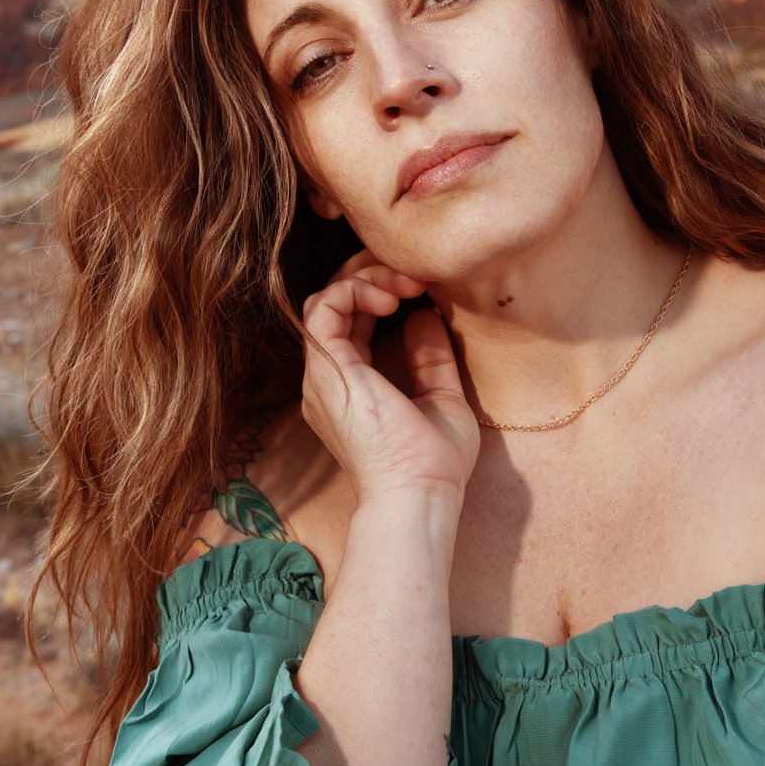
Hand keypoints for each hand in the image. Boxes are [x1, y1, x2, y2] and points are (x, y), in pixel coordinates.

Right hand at [300, 250, 480, 506]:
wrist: (420, 493)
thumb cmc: (433, 463)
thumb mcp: (441, 398)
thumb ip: (430, 358)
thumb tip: (424, 316)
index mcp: (352, 388)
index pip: (352, 322)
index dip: (381, 293)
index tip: (421, 287)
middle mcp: (330, 379)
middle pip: (334, 304)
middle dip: (370, 275)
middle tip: (410, 272)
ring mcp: (323, 374)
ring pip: (324, 298)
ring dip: (365, 277)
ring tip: (405, 282)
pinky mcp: (326, 369)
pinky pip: (323, 307)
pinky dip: (355, 290)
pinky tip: (391, 298)